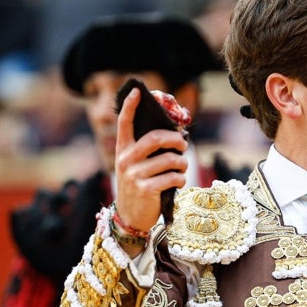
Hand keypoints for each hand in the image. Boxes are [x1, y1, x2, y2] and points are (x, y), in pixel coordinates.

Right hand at [112, 88, 188, 236]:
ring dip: (182, 164)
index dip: (130, 105)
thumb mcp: (138, 165)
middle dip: (176, 140)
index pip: (124, 123)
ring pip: (170, 160)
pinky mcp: (145, 189)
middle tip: (183, 145)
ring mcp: (134, 175)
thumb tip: (177, 134)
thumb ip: (150, 150)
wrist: (130, 216)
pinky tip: (178, 182)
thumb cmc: (140, 184)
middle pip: (155, 138)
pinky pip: (173, 178)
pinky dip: (181, 179)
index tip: (137, 90)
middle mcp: (126, 160)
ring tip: (181, 168)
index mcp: (123, 149)